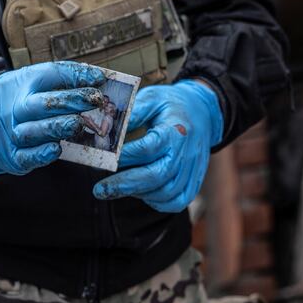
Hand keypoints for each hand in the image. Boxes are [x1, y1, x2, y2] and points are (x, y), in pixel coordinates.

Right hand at [0, 61, 105, 175]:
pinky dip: (40, 154)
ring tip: (78, 124)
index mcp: (21, 84)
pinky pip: (26, 157)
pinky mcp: (13, 157)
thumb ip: (58, 80)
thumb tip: (95, 78)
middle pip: (42, 103)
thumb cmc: (13, 103)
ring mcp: (12, 134)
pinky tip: (56, 149)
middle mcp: (15, 109)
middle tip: (95, 99)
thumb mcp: (27, 82)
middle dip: (71, 100)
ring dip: (58, 127)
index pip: (49, 75)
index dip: (75, 76)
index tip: (99, 78)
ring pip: (34, 131)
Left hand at [93, 79, 223, 212]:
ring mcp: (192, 169)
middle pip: (156, 176)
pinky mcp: (194, 181)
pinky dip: (157, 202)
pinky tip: (140, 192)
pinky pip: (177, 201)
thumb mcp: (151, 99)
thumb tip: (106, 130)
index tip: (101, 160)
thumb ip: (131, 115)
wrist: (202, 112)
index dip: (124, 156)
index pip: (147, 148)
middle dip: (124, 184)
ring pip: (166, 193)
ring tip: (118, 188)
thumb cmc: (170, 106)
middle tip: (99, 190)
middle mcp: (186, 153)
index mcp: (174, 130)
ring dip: (138, 193)